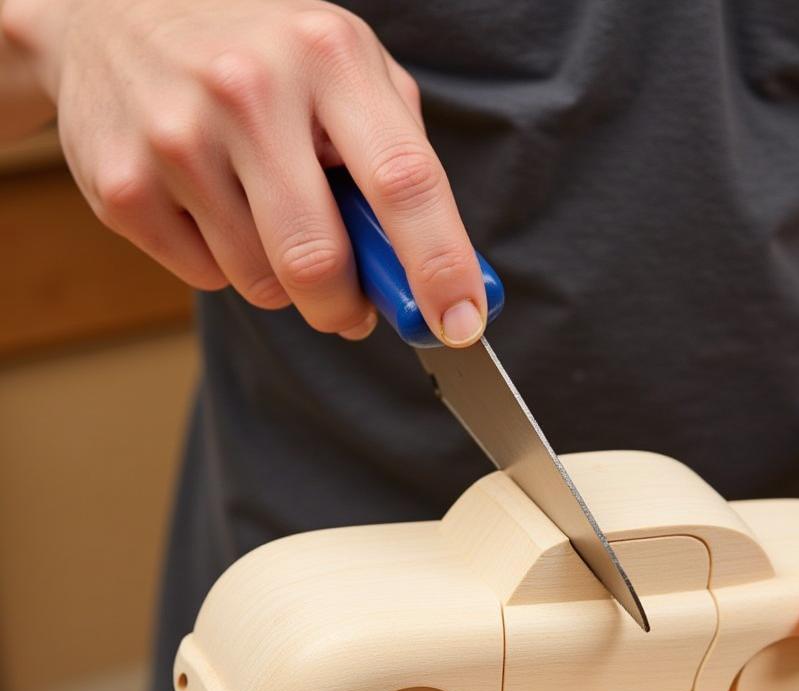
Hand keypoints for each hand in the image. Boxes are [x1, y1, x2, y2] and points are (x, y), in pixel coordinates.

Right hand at [0, 0, 485, 344]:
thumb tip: (438, 272)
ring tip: (267, 217)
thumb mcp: (345, 70)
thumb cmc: (260, 55)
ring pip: (262, 282)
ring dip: (282, 280)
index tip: (460, 323)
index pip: (403, 182)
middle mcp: (249, 89)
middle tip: (350, 306)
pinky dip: (225, 265)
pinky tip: (213, 206)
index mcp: (329, 56)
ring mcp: (177, 136)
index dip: (439, 265)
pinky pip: (206, 278)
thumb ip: (399, 160)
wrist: (110, 12)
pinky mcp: (122, 185)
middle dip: (344, 306)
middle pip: (317, 260)